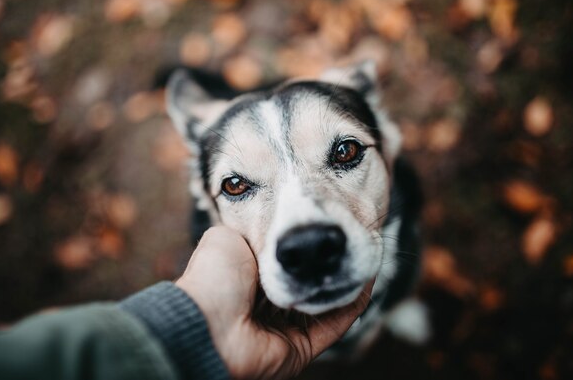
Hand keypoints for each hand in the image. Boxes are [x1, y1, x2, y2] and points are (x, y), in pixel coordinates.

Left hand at [176, 226, 372, 379]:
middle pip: (309, 284)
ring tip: (364, 252)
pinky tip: (366, 276)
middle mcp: (269, 307)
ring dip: (346, 279)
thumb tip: (271, 225)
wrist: (207, 322)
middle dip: (329, 263)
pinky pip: (336, 324)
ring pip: (327, 303)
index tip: (326, 224)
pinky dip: (353, 302)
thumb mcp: (226, 236)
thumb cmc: (214, 277)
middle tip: (350, 238)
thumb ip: (251, 229)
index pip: (286, 263)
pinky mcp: (304, 348)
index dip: (306, 245)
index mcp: (250, 280)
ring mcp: (287, 329)